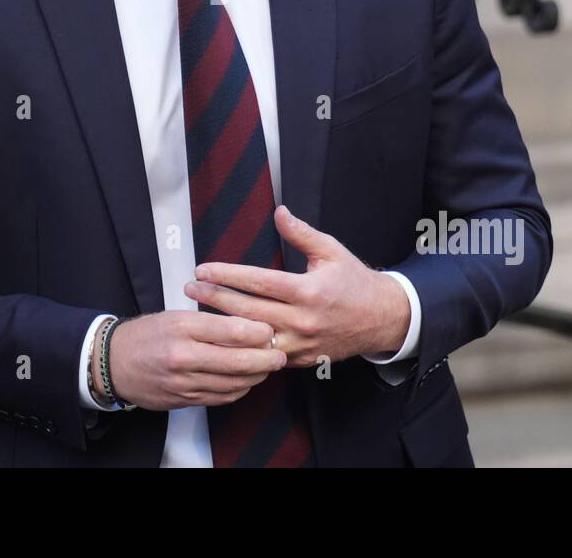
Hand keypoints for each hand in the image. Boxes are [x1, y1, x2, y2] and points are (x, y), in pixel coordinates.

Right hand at [96, 310, 286, 411]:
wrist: (112, 364)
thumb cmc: (146, 334)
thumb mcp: (175, 315)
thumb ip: (209, 321)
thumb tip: (248, 326)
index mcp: (183, 328)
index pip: (232, 330)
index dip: (258, 332)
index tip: (271, 329)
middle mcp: (184, 357)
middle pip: (238, 361)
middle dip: (266, 359)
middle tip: (281, 353)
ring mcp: (184, 383)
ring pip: (233, 383)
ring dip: (256, 376)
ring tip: (268, 367)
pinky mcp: (184, 401)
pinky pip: (221, 398)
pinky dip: (239, 390)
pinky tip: (246, 381)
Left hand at [184, 205, 408, 367]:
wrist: (382, 319)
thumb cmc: (354, 281)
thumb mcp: (331, 251)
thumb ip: (301, 233)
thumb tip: (278, 211)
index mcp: (308, 291)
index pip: (257, 283)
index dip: (227, 276)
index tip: (202, 269)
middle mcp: (302, 321)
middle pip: (247, 311)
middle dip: (214, 299)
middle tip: (189, 288)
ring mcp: (301, 345)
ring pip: (252, 338)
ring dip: (222, 326)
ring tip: (197, 312)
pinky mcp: (301, 361)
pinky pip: (265, 357)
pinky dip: (243, 347)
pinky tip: (222, 337)